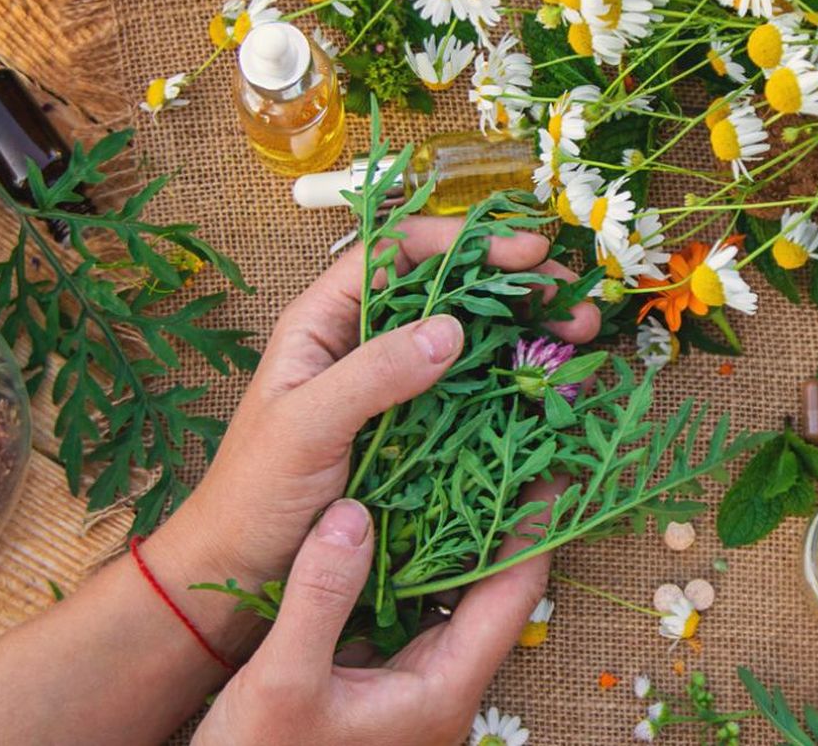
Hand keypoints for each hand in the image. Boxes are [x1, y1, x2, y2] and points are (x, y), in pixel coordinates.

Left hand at [143, 218, 597, 655]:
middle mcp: (364, 343)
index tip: (527, 254)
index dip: (465, 242)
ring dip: (526, 332)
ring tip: (580, 339)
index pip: (399, 252)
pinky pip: (473, 394)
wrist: (237, 574)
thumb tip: (451, 328)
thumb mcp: (304, 427)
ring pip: (470, 340)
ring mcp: (395, 388)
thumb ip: (371, 375)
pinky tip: (552, 388)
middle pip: (449, 290)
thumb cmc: (252, 495)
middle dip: (515, 287)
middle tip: (573, 304)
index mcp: (325, 322)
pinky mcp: (416, 432)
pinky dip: (515, 384)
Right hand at [192, 484, 557, 744]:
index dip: (536, 528)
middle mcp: (442, 684)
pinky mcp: (380, 678)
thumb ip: (322, 597)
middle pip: (493, 590)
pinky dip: (412, 559)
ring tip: (457, 463)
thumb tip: (355, 513)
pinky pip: (413, 606)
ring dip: (455, 535)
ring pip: (452, 596)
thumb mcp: (282, 681)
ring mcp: (413, 682)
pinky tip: (394, 516)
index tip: (551, 466)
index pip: (515, 595)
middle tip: (505, 446)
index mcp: (443, 689)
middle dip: (502, 519)